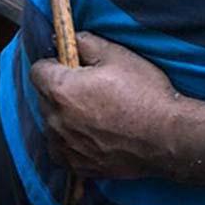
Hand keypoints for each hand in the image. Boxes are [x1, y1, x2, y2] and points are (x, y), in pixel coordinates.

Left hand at [30, 32, 183, 178]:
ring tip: (95, 115)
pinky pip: (60, 148)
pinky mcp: (73, 164)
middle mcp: (54, 119)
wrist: (166, 138)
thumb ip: (86, 43)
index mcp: (60, 89)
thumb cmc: (144, 94)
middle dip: (60, 90)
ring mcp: (62, 144)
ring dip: (64, 117)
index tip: (70, 67)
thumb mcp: (118, 56)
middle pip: (44, 97)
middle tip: (90, 90)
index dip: (54, 65)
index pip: (37, 71)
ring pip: (51, 124)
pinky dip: (69, 141)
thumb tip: (69, 39)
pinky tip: (92, 135)